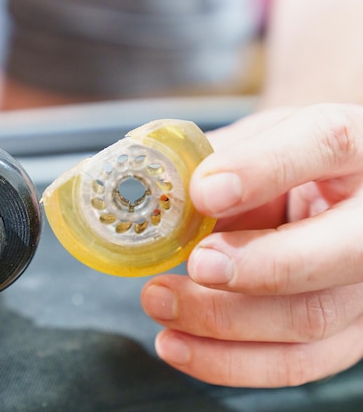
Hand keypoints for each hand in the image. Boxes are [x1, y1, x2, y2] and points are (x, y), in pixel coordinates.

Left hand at [141, 103, 362, 386]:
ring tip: (161, 301)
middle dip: (258, 266)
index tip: (204, 191)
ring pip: (310, 318)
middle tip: (195, 263)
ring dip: (223, 321)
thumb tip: (160, 189)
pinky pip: (294, 362)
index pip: (326, 144)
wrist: (326, 194)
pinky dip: (228, 361)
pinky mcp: (347, 333)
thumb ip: (218, 158)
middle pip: (340, 252)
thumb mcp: (259, 140)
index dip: (261, 168)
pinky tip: (177, 344)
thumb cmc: (288, 163)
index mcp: (357, 146)